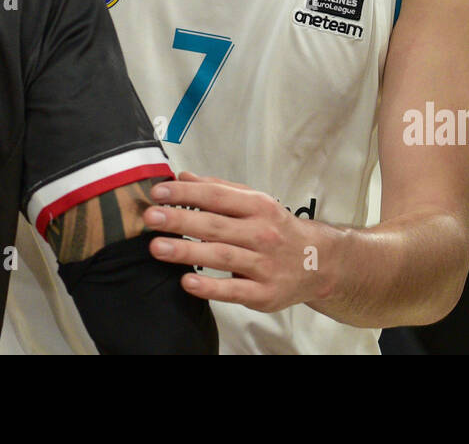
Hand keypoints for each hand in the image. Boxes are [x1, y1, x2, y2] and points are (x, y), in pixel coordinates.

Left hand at [144, 172, 325, 313]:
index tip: (158, 192)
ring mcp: (264, 264)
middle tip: (151, 217)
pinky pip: (234, 290)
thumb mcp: (254, 202)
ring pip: (221, 256)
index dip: (187, 193)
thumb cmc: (276, 229)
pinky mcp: (264, 293)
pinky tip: (187, 281)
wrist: (317, 262)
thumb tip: (182, 176)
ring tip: (157, 247)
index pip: (217, 196)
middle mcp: (262, 233)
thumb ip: (218, 189)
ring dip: (187, 252)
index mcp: (258, 206)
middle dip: (180, 220)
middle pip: (216, 225)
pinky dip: (210, 287)